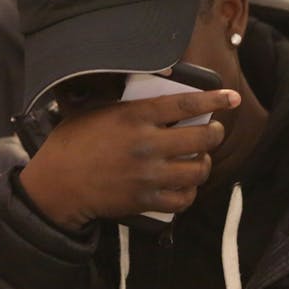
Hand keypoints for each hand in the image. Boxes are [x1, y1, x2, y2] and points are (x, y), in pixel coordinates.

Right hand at [18, 89, 240, 229]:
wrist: (57, 185)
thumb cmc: (72, 142)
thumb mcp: (95, 110)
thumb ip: (125, 102)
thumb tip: (153, 88)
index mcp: (135, 116)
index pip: (186, 104)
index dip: (214, 99)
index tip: (231, 97)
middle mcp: (147, 144)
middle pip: (202, 138)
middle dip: (215, 133)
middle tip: (213, 131)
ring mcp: (149, 175)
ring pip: (198, 170)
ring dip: (205, 163)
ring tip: (200, 158)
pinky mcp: (146, 201)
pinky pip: (184, 199)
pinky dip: (190, 192)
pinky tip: (185, 185)